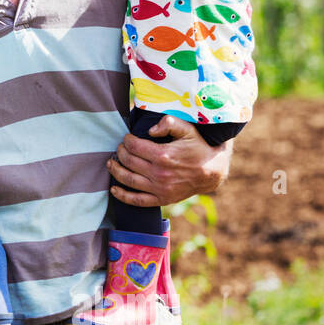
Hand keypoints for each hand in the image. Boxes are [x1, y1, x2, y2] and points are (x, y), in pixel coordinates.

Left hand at [107, 116, 230, 207]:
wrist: (212, 171)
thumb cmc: (198, 147)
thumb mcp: (188, 130)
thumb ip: (169, 123)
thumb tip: (150, 130)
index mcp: (163, 155)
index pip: (133, 146)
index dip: (127, 140)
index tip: (127, 137)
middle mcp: (159, 173)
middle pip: (128, 161)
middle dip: (120, 152)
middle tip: (120, 147)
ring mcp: (159, 188)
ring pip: (128, 180)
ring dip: (115, 170)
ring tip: (111, 163)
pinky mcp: (162, 199)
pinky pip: (137, 200)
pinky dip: (122, 196)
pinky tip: (114, 189)